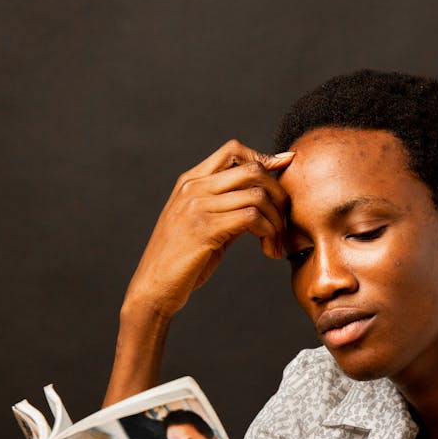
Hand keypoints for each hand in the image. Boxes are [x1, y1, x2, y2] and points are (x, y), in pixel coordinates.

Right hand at [126, 139, 293, 320]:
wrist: (153, 288)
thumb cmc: (181, 260)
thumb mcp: (204, 226)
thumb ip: (228, 209)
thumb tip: (262, 200)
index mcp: (191, 181)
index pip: (233, 150)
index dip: (264, 158)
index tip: (283, 173)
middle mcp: (193, 188)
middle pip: (252, 169)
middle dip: (278, 194)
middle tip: (284, 222)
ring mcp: (197, 206)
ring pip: (257, 195)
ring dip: (277, 221)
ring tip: (276, 244)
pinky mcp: (204, 229)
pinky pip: (251, 217)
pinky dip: (268, 232)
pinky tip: (268, 250)